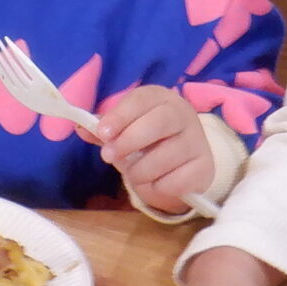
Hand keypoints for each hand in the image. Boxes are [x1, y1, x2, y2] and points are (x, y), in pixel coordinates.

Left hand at [97, 85, 213, 212]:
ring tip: (135, 173)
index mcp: (160, 98)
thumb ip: (105, 129)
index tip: (103, 133)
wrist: (184, 161)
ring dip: (140, 171)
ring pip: (165, 157)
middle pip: (158, 123)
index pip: (141, 100)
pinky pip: (175, 182)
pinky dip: (158, 187)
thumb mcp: (126, 129)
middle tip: (108, 156)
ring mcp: (197, 141)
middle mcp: (183, 114)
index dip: (120, 115)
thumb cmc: (149, 140)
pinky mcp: (205, 168)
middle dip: (129, 141)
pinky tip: (157, 182)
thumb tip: (81, 128)